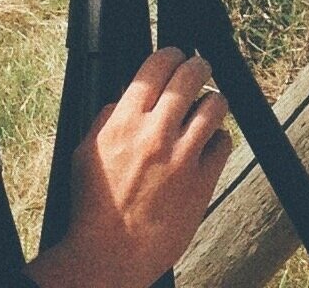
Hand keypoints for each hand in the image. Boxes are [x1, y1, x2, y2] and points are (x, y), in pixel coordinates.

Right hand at [27, 48, 232, 287]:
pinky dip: (219, 138)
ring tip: (209, 106)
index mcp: (124, 123)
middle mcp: (156, 134)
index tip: (176, 54)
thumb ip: (106, 120)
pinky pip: (224, 142)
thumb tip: (123, 99)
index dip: (171, 54)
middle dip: (198, 66)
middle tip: (199, 70)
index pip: (155, 67)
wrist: (109, 255)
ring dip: (213, 101)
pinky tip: (210, 144)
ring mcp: (183, 156)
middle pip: (191, 76)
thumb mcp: (84, 155)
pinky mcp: (202, 181)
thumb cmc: (93, 209)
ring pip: (215, 105)